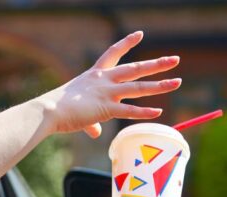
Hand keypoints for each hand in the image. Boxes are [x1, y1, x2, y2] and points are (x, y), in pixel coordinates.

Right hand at [36, 31, 180, 137]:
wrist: (50, 110)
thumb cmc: (59, 109)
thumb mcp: (78, 110)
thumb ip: (91, 121)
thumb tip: (95, 132)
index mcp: (95, 75)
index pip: (113, 53)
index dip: (127, 43)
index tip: (140, 34)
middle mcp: (104, 80)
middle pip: (135, 69)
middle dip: (156, 64)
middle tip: (174, 60)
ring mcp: (107, 93)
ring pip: (138, 88)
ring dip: (159, 85)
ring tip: (177, 82)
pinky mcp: (106, 108)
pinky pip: (129, 110)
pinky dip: (144, 112)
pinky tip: (158, 111)